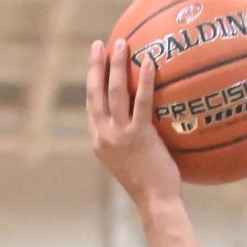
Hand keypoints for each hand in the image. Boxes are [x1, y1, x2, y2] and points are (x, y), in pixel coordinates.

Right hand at [87, 38, 180, 207]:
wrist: (155, 201)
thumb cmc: (149, 185)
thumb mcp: (129, 161)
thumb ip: (127, 140)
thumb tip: (140, 121)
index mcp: (99, 141)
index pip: (91, 105)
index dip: (92, 82)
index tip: (95, 62)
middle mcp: (104, 135)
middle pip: (96, 93)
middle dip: (96, 66)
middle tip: (100, 44)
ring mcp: (120, 135)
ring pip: (115, 92)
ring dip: (117, 65)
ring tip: (123, 44)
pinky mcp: (139, 135)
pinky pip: (142, 102)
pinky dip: (145, 80)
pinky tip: (149, 63)